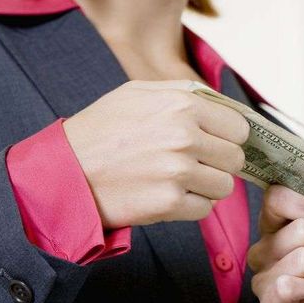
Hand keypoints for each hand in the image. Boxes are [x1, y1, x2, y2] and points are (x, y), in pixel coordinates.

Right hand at [62, 80, 248, 227]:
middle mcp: (185, 137)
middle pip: (235, 159)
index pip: (239, 127)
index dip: (228, 137)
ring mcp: (178, 172)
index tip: (215, 143)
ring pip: (224, 186)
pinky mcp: (169, 204)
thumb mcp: (138, 93)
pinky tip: (167, 195)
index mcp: (183, 105)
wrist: (64, 171)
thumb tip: (223, 104)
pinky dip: (190, 207)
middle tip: (193, 163)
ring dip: (206, 187)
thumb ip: (184, 93)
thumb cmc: (100, 130)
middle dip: (219, 163)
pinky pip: (204, 209)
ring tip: (177, 180)